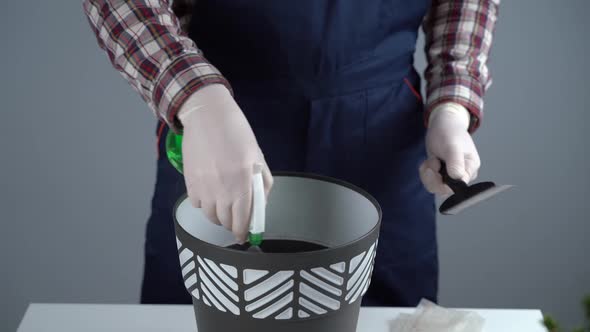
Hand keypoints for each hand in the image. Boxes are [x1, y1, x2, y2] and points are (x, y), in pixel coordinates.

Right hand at [178, 84, 272, 241]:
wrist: (207, 115)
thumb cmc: (236, 133)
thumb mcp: (258, 157)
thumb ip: (262, 184)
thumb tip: (260, 206)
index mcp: (244, 181)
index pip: (243, 218)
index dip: (244, 232)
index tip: (244, 236)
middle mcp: (223, 188)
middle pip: (226, 221)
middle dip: (233, 224)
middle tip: (236, 220)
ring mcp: (204, 187)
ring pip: (210, 216)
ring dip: (219, 216)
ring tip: (224, 206)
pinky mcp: (190, 183)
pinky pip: (198, 204)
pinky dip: (205, 205)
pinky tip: (211, 194)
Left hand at [419, 102, 480, 194]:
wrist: (442, 125)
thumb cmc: (450, 132)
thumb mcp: (452, 146)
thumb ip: (456, 162)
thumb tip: (458, 178)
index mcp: (470, 169)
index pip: (459, 187)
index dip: (444, 184)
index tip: (434, 170)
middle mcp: (462, 175)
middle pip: (445, 190)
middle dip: (433, 178)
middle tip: (432, 161)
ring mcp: (450, 176)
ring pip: (435, 187)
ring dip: (427, 174)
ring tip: (431, 159)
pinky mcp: (441, 174)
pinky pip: (430, 181)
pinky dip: (425, 172)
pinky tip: (428, 161)